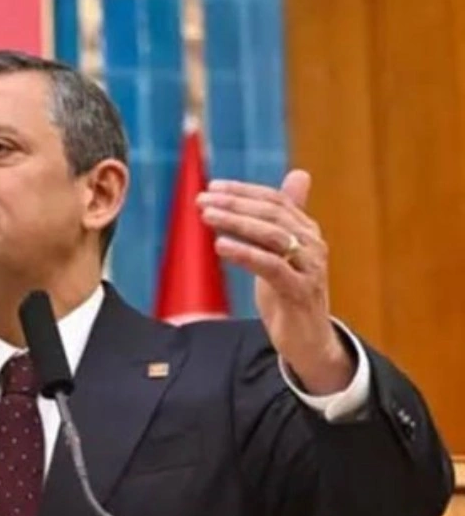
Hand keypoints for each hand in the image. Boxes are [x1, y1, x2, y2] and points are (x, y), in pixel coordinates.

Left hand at [197, 169, 353, 393]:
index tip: (212, 186)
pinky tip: (221, 246)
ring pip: (271, 236)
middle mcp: (312, 244)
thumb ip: (283, 218)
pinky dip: (245, 253)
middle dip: (235, 204)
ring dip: (236, 222)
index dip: (243, 191)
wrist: (309, 340)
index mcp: (307, 232)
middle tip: (202, 200)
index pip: (275, 201)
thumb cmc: (291, 293)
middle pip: (272, 214)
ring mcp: (308, 268)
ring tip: (206, 216)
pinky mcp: (299, 292)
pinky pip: (271, 267)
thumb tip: (299, 174)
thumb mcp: (283, 252)